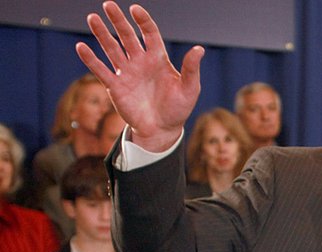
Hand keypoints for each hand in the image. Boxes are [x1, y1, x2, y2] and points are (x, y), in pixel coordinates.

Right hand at [75, 2, 204, 150]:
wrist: (162, 130)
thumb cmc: (178, 109)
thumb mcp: (190, 89)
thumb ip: (191, 69)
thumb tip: (200, 49)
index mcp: (158, 59)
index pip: (149, 34)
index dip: (143, 21)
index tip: (135, 9)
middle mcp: (140, 62)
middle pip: (127, 36)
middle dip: (118, 21)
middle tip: (109, 4)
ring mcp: (126, 73)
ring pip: (112, 49)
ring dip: (102, 34)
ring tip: (93, 18)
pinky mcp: (115, 87)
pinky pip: (101, 70)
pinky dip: (91, 59)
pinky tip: (81, 47)